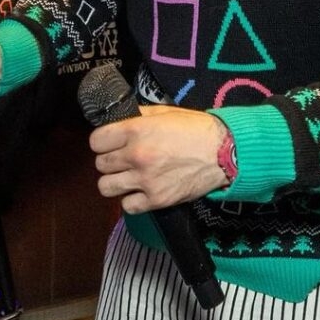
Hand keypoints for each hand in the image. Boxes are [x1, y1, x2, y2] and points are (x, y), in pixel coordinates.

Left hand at [89, 105, 227, 212]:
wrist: (223, 152)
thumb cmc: (196, 129)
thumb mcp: (164, 112)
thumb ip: (138, 115)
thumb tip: (119, 118)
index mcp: (135, 130)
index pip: (96, 141)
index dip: (102, 141)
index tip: (109, 142)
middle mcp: (136, 155)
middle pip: (100, 164)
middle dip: (109, 160)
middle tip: (122, 158)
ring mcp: (145, 180)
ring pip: (106, 187)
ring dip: (115, 181)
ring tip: (128, 176)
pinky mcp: (156, 200)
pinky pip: (127, 206)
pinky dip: (131, 200)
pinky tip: (141, 190)